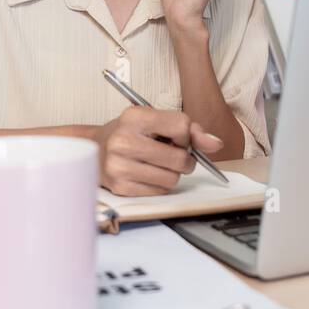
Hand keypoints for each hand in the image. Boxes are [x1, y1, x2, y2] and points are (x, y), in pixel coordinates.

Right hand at [93, 105, 223, 195]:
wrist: (91, 150)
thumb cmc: (129, 133)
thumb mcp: (154, 121)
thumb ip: (189, 129)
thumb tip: (216, 144)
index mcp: (135, 116)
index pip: (181, 126)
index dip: (186, 136)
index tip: (176, 138)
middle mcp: (124, 140)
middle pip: (179, 158)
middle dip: (184, 159)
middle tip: (174, 155)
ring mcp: (119, 166)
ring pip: (172, 179)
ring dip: (173, 174)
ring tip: (160, 165)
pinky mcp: (120, 187)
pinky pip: (160, 192)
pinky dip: (161, 185)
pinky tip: (148, 174)